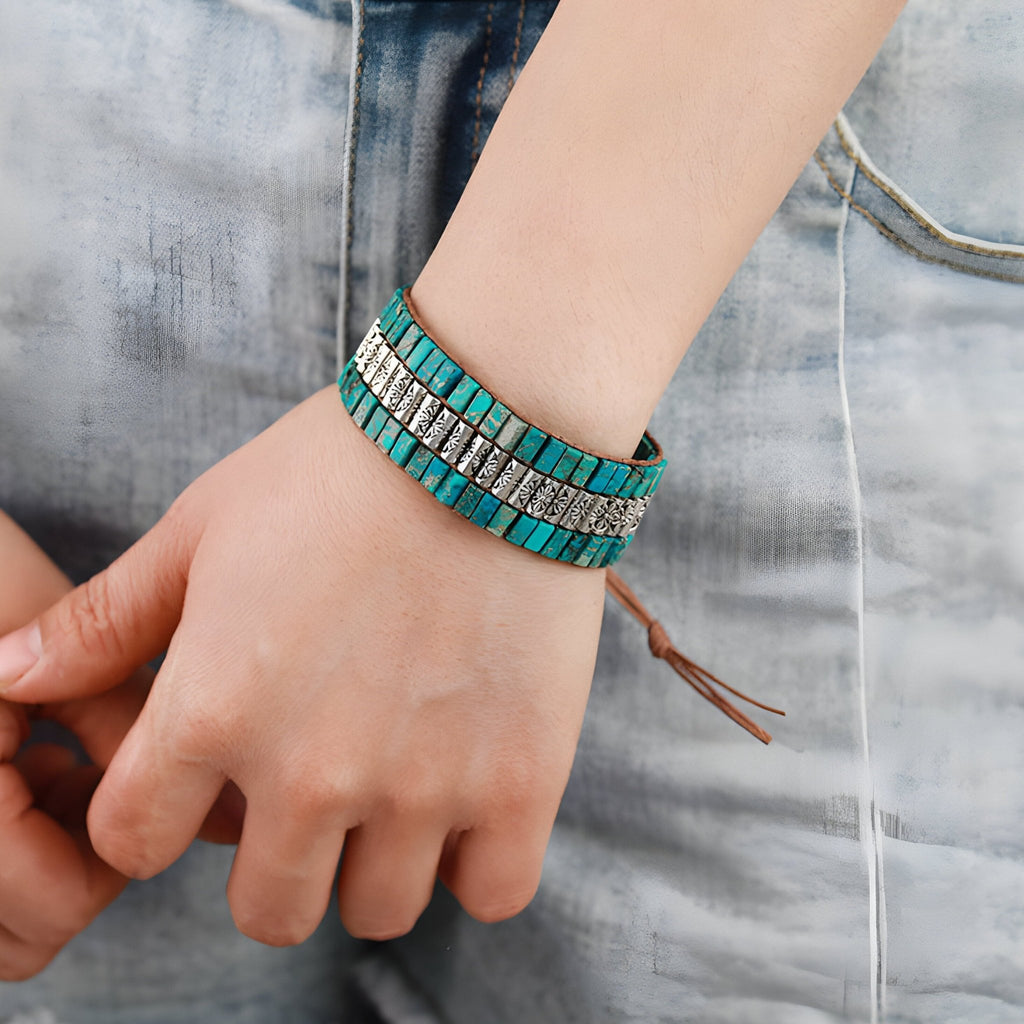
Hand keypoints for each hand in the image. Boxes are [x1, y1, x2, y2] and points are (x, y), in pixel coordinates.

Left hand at [0, 386, 605, 943]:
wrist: (483, 436)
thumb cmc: (334, 472)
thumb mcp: (201, 528)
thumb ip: (103, 620)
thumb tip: (7, 676)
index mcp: (214, 711)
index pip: (133, 844)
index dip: (157, 813)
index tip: (206, 778)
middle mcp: (313, 772)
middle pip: (266, 911)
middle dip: (272, 863)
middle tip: (311, 788)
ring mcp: (424, 785)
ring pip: (377, 912)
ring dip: (374, 863)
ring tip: (396, 784)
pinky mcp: (522, 779)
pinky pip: (492, 893)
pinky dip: (476, 862)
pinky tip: (470, 795)